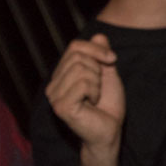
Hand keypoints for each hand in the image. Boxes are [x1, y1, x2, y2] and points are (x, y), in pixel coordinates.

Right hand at [46, 35, 124, 156]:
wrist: (110, 130)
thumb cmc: (108, 104)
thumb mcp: (108, 73)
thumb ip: (101, 55)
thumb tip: (99, 35)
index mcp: (62, 74)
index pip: (75, 46)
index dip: (96, 49)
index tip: (112, 59)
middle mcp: (53, 84)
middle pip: (78, 56)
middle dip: (98, 68)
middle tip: (99, 87)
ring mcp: (54, 96)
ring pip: (81, 69)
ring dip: (97, 82)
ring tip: (95, 97)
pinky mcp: (61, 106)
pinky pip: (82, 84)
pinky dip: (95, 92)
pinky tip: (92, 104)